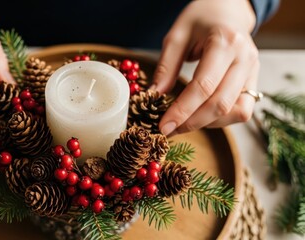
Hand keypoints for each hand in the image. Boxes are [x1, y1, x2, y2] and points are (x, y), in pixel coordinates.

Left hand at [153, 0, 258, 134]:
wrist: (228, 10)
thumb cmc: (200, 19)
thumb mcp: (176, 36)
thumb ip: (166, 67)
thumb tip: (154, 96)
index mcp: (225, 42)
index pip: (204, 86)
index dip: (182, 110)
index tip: (164, 126)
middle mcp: (245, 58)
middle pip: (220, 103)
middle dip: (192, 122)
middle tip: (169, 131)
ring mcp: (253, 71)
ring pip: (236, 111)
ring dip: (208, 123)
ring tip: (183, 123)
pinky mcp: (254, 81)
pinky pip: (242, 110)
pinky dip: (221, 119)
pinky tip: (201, 116)